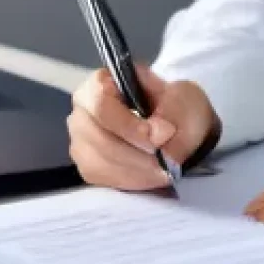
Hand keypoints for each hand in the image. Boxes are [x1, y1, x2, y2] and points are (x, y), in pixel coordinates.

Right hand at [67, 65, 217, 190]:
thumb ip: (170, 112)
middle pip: (100, 138)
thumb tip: (158, 135)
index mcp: (100, 83)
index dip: (129, 124)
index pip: (101, 103)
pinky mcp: (89, 168)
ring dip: (139, 169)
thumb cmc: (174, 105)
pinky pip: (106, 179)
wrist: (177, 127)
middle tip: (168, 157)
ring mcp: (82, 142)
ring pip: (102, 162)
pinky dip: (134, 179)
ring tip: (166, 167)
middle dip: (138, 152)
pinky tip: (153, 174)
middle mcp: (82, 112)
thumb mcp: (182, 98)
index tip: (160, 136)